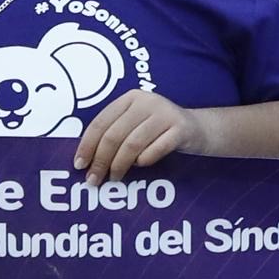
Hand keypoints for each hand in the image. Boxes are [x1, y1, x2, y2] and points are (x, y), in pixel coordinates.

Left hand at [75, 88, 192, 178]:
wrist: (199, 129)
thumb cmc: (159, 131)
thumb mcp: (136, 124)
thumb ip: (115, 134)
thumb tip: (87, 160)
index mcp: (130, 98)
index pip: (101, 122)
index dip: (87, 145)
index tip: (79, 165)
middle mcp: (147, 102)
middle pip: (115, 135)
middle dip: (100, 160)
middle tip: (94, 179)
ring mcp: (165, 114)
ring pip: (132, 144)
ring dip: (119, 165)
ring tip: (115, 178)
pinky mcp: (181, 129)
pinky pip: (155, 150)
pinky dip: (143, 161)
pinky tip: (140, 166)